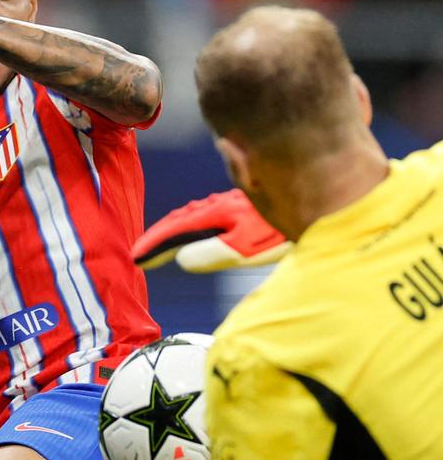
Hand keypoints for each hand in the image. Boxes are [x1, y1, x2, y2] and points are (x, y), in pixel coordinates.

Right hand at [133, 189, 289, 272]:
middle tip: (141, 254)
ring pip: (196, 215)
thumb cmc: (287, 229)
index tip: (136, 258)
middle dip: (159, 236)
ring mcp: (235, 202)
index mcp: (216, 215)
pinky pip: (210, 214)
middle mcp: (222, 205)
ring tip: (162, 245)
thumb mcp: (248, 246)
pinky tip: (201, 230)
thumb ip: (213, 253)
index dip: (154, 244)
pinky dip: (194, 225)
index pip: (176, 231)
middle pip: (182, 220)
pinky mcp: (249, 205)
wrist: (324, 201)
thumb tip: (181, 258)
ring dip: (175, 229)